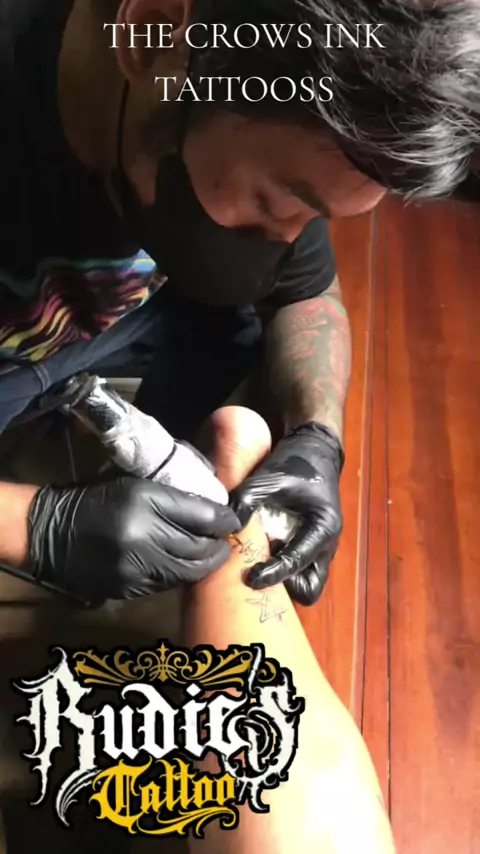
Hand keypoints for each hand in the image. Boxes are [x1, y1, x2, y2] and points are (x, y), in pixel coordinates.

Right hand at [27, 477, 239, 605]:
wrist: (49, 532)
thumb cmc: (93, 497)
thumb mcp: (132, 481)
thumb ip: (171, 490)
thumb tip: (211, 496)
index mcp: (143, 499)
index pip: (202, 513)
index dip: (225, 518)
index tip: (233, 518)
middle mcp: (143, 534)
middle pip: (200, 546)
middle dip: (219, 544)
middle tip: (226, 539)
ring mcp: (135, 566)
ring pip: (189, 570)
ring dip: (205, 563)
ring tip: (212, 553)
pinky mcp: (128, 588)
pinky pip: (168, 583)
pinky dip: (182, 574)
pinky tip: (185, 565)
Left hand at [230, 422, 343, 605]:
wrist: (315, 453)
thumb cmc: (295, 465)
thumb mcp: (269, 478)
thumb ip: (246, 500)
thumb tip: (226, 527)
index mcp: (322, 527)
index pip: (297, 561)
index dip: (273, 573)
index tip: (250, 577)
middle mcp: (328, 545)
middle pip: (310, 588)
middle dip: (285, 587)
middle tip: (260, 570)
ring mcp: (323, 549)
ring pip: (309, 584)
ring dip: (286, 583)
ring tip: (263, 564)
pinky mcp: (314, 548)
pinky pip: (303, 573)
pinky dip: (286, 572)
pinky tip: (265, 555)